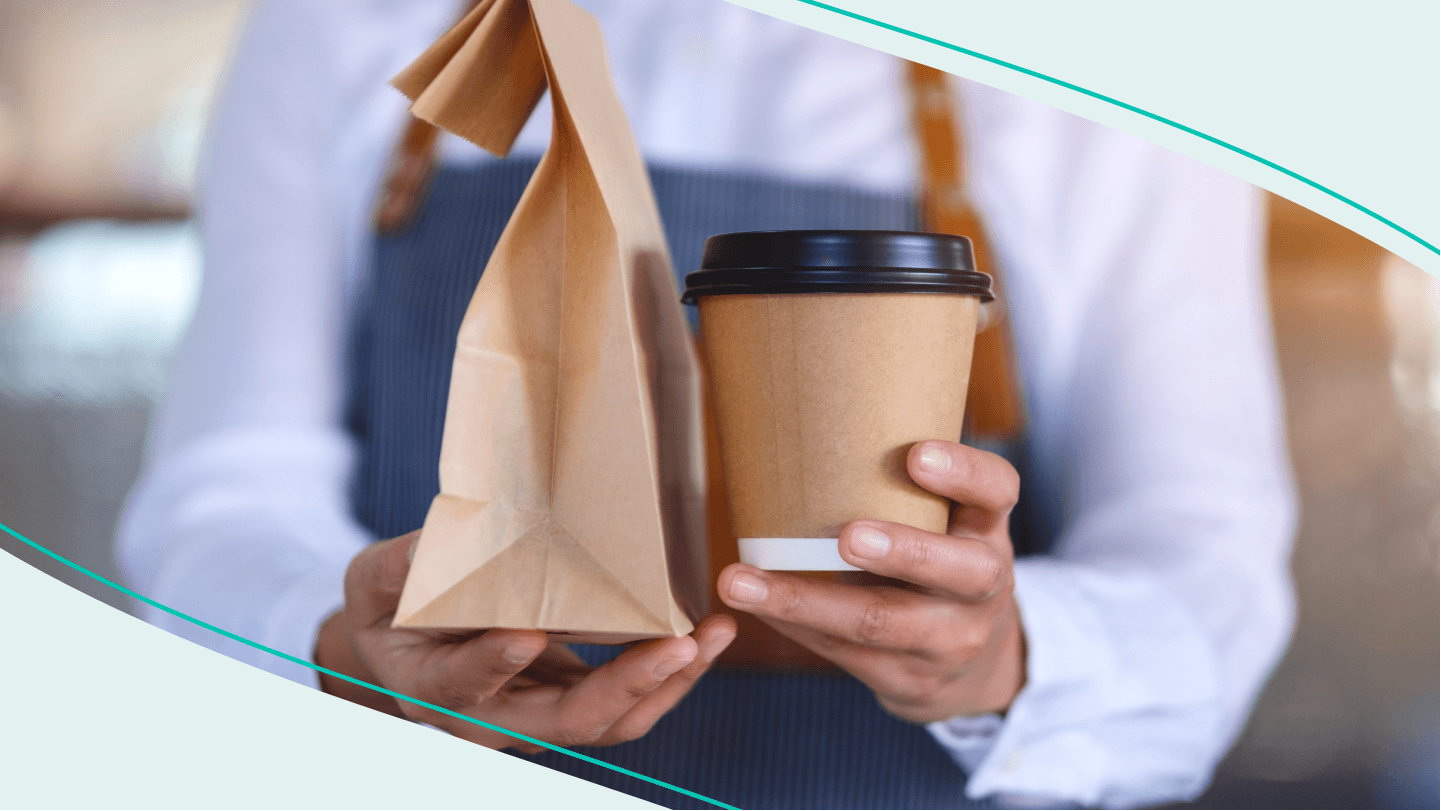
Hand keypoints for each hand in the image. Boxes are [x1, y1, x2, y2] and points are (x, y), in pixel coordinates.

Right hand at [315, 531, 736, 751]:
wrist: (408, 650)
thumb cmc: (391, 609)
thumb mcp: (375, 582)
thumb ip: (400, 566)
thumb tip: (435, 539)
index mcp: (431, 690)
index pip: (464, 688)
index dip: (493, 664)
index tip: (525, 633)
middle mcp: (490, 721)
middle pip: (565, 722)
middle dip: (626, 686)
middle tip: (677, 644)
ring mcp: (537, 719)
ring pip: (610, 722)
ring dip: (667, 683)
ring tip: (713, 636)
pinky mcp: (570, 704)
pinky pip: (628, 705)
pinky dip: (670, 675)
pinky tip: (707, 636)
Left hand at [717, 440, 1025, 723]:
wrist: (973, 663)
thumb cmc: (936, 561)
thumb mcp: (945, 523)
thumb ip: (901, 488)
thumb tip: (801, 423)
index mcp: (988, 527)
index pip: (997, 491)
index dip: (963, 472)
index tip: (917, 454)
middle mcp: (983, 584)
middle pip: (956, 570)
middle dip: (901, 552)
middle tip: (846, 536)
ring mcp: (951, 638)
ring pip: (881, 622)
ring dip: (805, 601)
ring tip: (741, 581)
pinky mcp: (909, 678)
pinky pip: (846, 652)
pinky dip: (794, 624)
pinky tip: (753, 604)